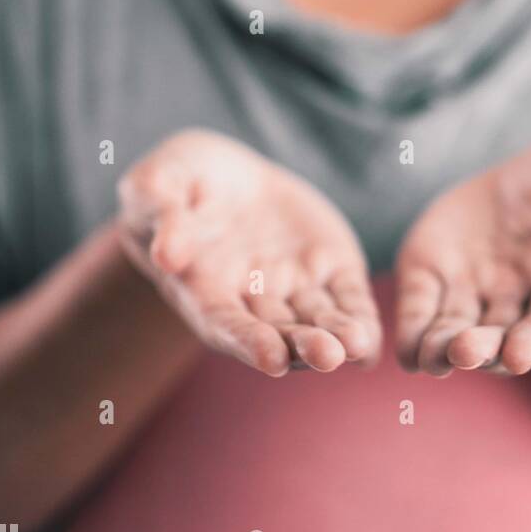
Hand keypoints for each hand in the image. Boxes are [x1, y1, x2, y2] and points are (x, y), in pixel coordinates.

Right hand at [116, 127, 381, 376]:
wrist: (221, 172)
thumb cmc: (175, 180)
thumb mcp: (157, 184)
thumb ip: (163, 214)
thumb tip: (167, 253)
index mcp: (203, 288)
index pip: (226, 323)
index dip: (248, 342)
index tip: (271, 359)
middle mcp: (251, 299)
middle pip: (278, 333)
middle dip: (302, 346)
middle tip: (328, 356)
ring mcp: (292, 286)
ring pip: (316, 320)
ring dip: (337, 336)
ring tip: (356, 345)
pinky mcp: (326, 266)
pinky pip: (346, 296)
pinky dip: (360, 316)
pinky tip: (372, 339)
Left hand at [394, 135, 530, 376]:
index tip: (518, 354)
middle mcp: (515, 303)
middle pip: (498, 339)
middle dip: (482, 349)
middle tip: (466, 351)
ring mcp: (473, 291)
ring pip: (454, 333)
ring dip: (442, 350)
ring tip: (432, 355)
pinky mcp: (435, 273)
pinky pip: (419, 308)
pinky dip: (411, 331)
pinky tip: (406, 350)